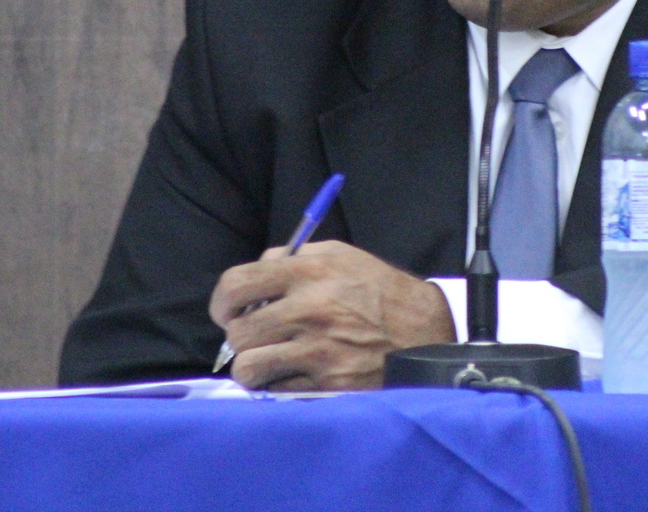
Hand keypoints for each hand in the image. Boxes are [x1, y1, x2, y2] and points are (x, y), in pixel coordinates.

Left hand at [209, 240, 455, 390]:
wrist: (425, 335)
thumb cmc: (382, 293)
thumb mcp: (343, 257)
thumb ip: (297, 258)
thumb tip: (260, 269)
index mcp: (308, 273)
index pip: (236, 285)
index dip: (222, 302)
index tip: (228, 312)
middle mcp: (307, 310)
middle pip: (237, 332)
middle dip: (241, 337)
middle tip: (258, 338)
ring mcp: (316, 350)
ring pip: (248, 368)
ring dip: (253, 367)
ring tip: (270, 362)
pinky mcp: (326, 383)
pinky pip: (276, 390)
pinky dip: (278, 385)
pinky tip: (294, 374)